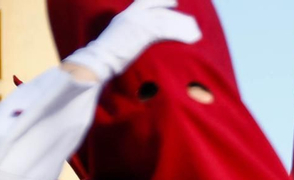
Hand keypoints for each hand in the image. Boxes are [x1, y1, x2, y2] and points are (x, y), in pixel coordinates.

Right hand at [64, 0, 201, 82]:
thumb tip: (137, 41)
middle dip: (172, 9)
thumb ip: (129, 35)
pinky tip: (190, 38)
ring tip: (193, 30)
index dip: (159, 1)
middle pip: (157, 6)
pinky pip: (167, 29)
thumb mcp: (118, 40)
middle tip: (186, 15)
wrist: (99, 59)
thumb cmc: (107, 57)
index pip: (144, 2)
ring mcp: (137, 22)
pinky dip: (180, 33)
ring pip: (164, 18)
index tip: (172, 3)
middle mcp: (131, 15)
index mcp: (124, 16)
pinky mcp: (144, 32)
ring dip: (181, 24)